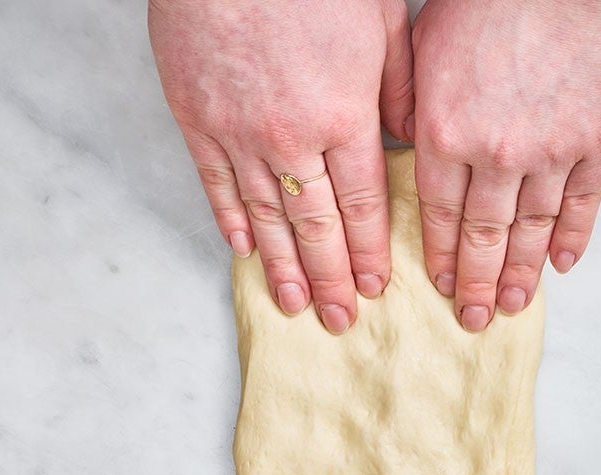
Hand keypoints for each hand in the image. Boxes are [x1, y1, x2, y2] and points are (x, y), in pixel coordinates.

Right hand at [148, 0, 413, 332]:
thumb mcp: (381, 22)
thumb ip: (398, 88)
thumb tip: (405, 138)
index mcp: (343, 116)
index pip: (361, 205)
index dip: (368, 253)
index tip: (373, 288)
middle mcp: (291, 140)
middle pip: (316, 226)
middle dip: (331, 279)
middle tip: (339, 319)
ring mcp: (238, 134)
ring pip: (266, 218)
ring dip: (283, 267)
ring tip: (293, 306)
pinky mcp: (195, 119)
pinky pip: (216, 186)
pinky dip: (231, 223)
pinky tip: (244, 253)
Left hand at [412, 0, 600, 330]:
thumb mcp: (424, 45)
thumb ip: (412, 103)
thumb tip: (404, 143)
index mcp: (444, 132)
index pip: (438, 214)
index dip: (440, 255)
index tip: (440, 285)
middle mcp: (495, 154)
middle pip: (483, 235)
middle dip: (475, 283)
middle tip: (472, 319)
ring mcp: (553, 152)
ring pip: (532, 230)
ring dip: (520, 274)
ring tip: (511, 306)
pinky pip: (583, 204)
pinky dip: (573, 238)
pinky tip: (562, 265)